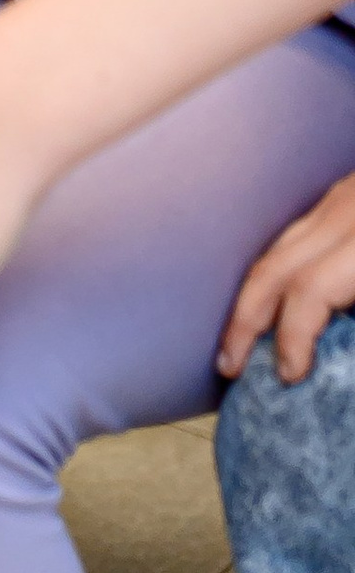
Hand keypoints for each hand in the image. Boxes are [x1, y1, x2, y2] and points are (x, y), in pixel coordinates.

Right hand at [220, 169, 354, 388]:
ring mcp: (340, 198)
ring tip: (239, 340)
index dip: (293, 337)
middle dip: (245, 321)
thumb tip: (336, 353)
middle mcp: (344, 212)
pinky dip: (275, 273)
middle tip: (230, 366)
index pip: (308, 289)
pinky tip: (273, 300)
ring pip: (275, 248)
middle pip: (273, 266)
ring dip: (253, 297)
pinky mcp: (342, 196)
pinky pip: (292, 238)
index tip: (291, 376)